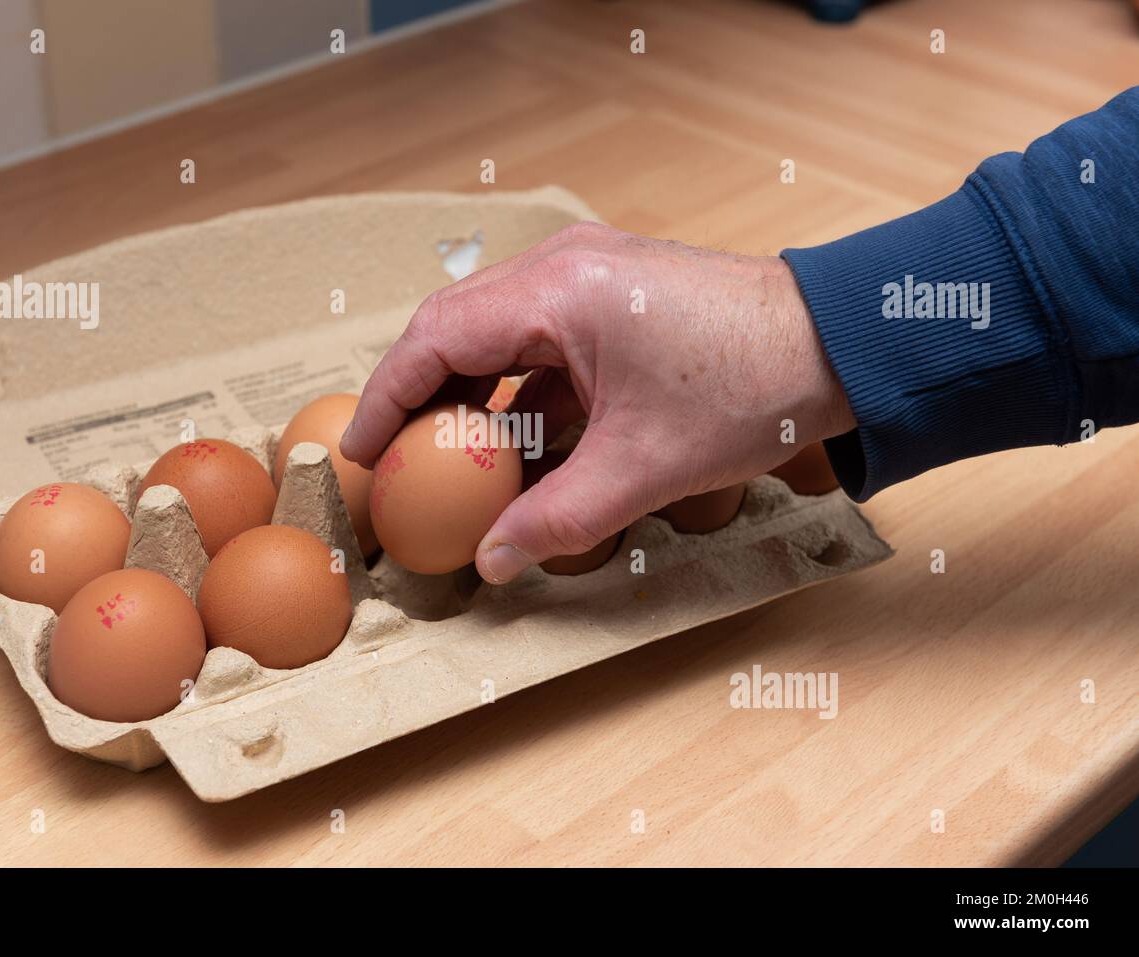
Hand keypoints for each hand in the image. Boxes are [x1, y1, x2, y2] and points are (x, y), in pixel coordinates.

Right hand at [339, 222, 853, 582]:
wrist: (842, 345)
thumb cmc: (750, 387)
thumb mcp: (642, 468)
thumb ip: (556, 519)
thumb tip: (493, 562)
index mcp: (556, 291)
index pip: (434, 339)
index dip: (386, 398)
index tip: (359, 450)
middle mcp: (562, 266)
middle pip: (455, 330)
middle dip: (421, 398)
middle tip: (396, 461)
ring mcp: (589, 276)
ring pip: (498, 336)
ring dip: (473, 398)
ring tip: (452, 463)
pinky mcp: (614, 299)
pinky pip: (542, 343)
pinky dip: (522, 394)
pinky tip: (522, 449)